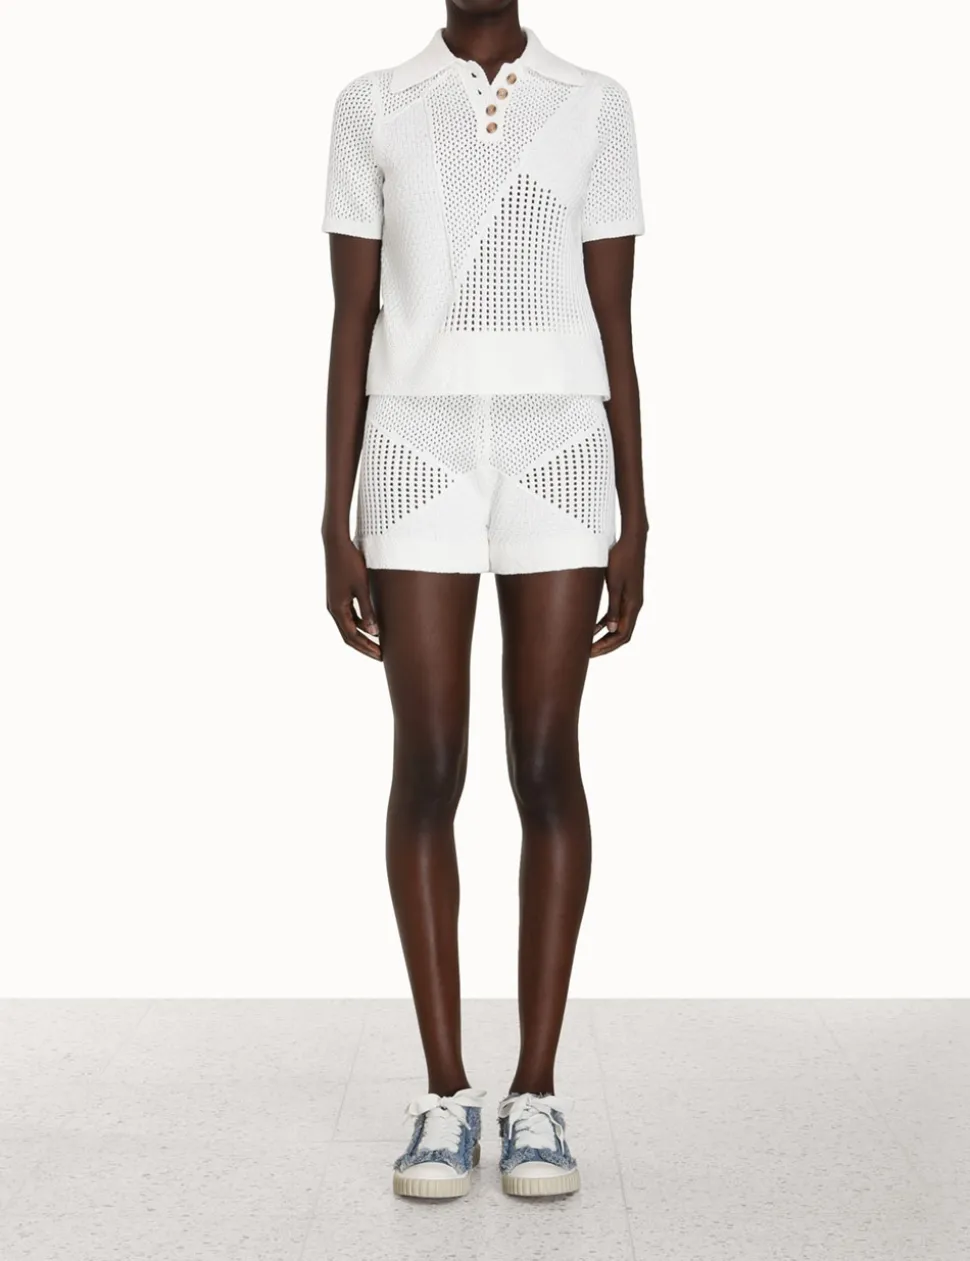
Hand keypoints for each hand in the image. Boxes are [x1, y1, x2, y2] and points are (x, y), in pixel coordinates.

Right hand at [324, 534, 380, 659]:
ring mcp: (334, 602)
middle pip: (349, 635)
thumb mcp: (362, 587)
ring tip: (379, 644)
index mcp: (337, 609)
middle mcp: (333, 608)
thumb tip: (374, 632)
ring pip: (348, 626)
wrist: (336, 544)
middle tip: (381, 656)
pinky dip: (360, 624)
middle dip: (364, 647)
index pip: (352, 636)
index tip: (380, 655)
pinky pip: (349, 616)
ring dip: (363, 636)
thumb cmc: (350, 563)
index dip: (366, 648)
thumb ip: (368, 610)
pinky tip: (373, 626)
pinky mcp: (338, 596)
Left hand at [591, 530, 644, 656]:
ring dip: (605, 636)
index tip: (590, 652)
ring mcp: (631, 600)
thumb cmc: (622, 559)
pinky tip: (591, 627)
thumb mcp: (614, 584)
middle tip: (587, 653)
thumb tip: (611, 629)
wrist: (632, 541)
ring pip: (619, 626)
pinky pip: (616, 614)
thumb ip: (613, 607)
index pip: (622, 634)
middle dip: (605, 646)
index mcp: (633, 604)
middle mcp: (635, 605)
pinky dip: (605, 623)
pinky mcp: (626, 594)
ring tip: (588, 644)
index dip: (607, 646)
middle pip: (622, 634)